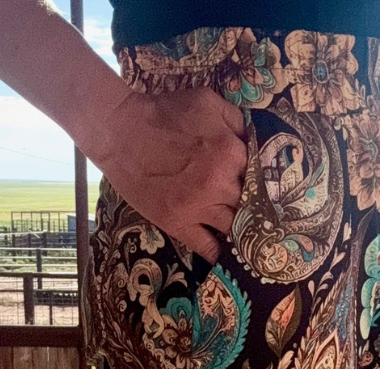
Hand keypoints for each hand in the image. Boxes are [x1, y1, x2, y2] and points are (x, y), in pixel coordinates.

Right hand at [95, 86, 247, 262]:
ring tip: (243, 233)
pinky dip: (217, 253)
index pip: (258, 173)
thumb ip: (235, 120)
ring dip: (238, 229)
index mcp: (231, 152)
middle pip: (248, 202)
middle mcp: (221, 184)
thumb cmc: (163, 112)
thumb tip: (253, 139)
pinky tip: (223, 255)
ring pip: (233, 227)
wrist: (121, 131)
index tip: (254, 184)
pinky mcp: (179, 224)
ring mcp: (200, 208)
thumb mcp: (207, 101)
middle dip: (249, 203)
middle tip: (251, 209)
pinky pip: (207, 247)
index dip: (255, 178)